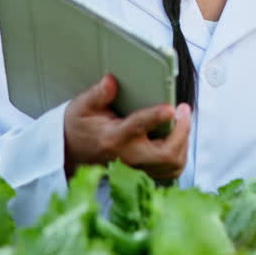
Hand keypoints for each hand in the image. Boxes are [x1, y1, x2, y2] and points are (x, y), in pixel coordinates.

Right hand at [63, 74, 191, 180]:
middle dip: (182, 131)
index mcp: (113, 137)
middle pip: (166, 153)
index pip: (137, 127)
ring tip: (182, 120)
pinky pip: (172, 170)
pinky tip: (177, 137)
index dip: (155, 117)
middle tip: (183, 109)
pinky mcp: (144, 173)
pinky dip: (180, 153)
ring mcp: (138, 168)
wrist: (71, 153)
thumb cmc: (79, 127)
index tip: (170, 108)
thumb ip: (98, 94)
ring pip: (173, 163)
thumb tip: (111, 81)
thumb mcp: (82, 107)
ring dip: (183, 142)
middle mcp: (128, 156)